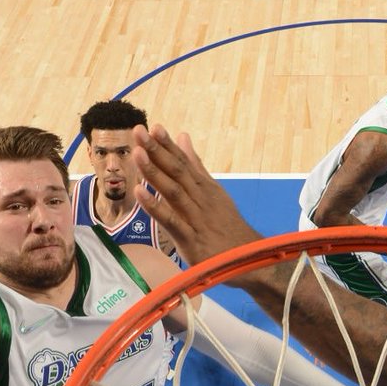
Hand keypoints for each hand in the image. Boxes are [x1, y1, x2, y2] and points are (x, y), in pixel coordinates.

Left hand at [133, 124, 258, 266]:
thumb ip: (196, 165)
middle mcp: (200, 199)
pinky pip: (171, 221)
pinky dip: (155, 207)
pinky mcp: (191, 239)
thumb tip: (183, 136)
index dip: (168, 145)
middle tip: (139, 131)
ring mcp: (196, 218)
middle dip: (157, 150)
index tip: (153, 127)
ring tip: (137, 154)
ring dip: (154, 172)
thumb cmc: (226, 225)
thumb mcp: (213, 191)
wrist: (249, 258)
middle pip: (177, 172)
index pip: (184, 162)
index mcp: (204, 188)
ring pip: (173, 192)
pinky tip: (139, 193)